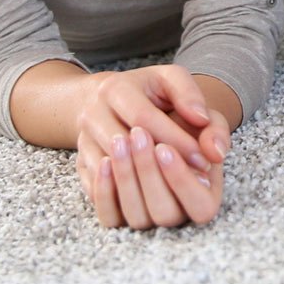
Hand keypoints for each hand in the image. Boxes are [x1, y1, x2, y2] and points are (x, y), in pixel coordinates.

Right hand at [73, 65, 229, 228]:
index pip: (144, 118)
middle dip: (161, 165)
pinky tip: (153, 202)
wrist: (106, 101)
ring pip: (108, 170)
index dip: (176, 141)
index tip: (203, 160)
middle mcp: (91, 114)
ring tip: (178, 191)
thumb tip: (201, 120)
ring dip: (144, 184)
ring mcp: (83, 141)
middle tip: (195, 178)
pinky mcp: (80, 164)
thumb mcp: (171, 81)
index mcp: (114, 88)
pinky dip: (126, 198)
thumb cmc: (147, 92)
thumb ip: (191, 96)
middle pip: (122, 146)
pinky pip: (96, 189)